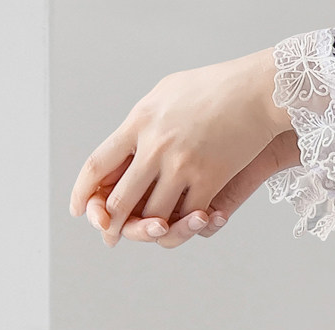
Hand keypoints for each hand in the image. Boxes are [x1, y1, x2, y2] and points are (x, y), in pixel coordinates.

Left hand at [70, 46, 293, 246]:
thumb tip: (125, 143)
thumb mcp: (165, 94)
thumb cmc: (213, 88)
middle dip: (113, 224)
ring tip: (149, 232)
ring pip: (155, 215)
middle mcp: (155, 146)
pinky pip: (189, 216)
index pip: (98, 164)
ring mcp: (182, 165)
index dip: (83, 191)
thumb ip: (142, 122)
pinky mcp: (209, 180)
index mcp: (138, 122)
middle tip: (109, 236)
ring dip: (150, 229)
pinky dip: (186, 225)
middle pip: (121, 199)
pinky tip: (183, 225)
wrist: (256, 92)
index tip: (78, 208)